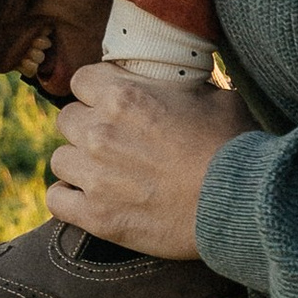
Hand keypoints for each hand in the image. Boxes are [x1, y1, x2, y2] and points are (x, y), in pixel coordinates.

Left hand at [46, 62, 253, 259]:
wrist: (241, 202)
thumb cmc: (234, 146)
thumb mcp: (215, 96)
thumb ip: (182, 84)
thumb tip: (180, 81)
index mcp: (123, 95)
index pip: (81, 81)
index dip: (97, 92)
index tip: (111, 105)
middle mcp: (100, 132)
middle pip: (67, 119)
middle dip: (87, 127)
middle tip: (115, 143)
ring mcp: (95, 176)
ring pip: (60, 160)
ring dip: (79, 164)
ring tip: (105, 174)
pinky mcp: (97, 216)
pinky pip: (57, 200)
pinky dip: (70, 200)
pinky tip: (89, 200)